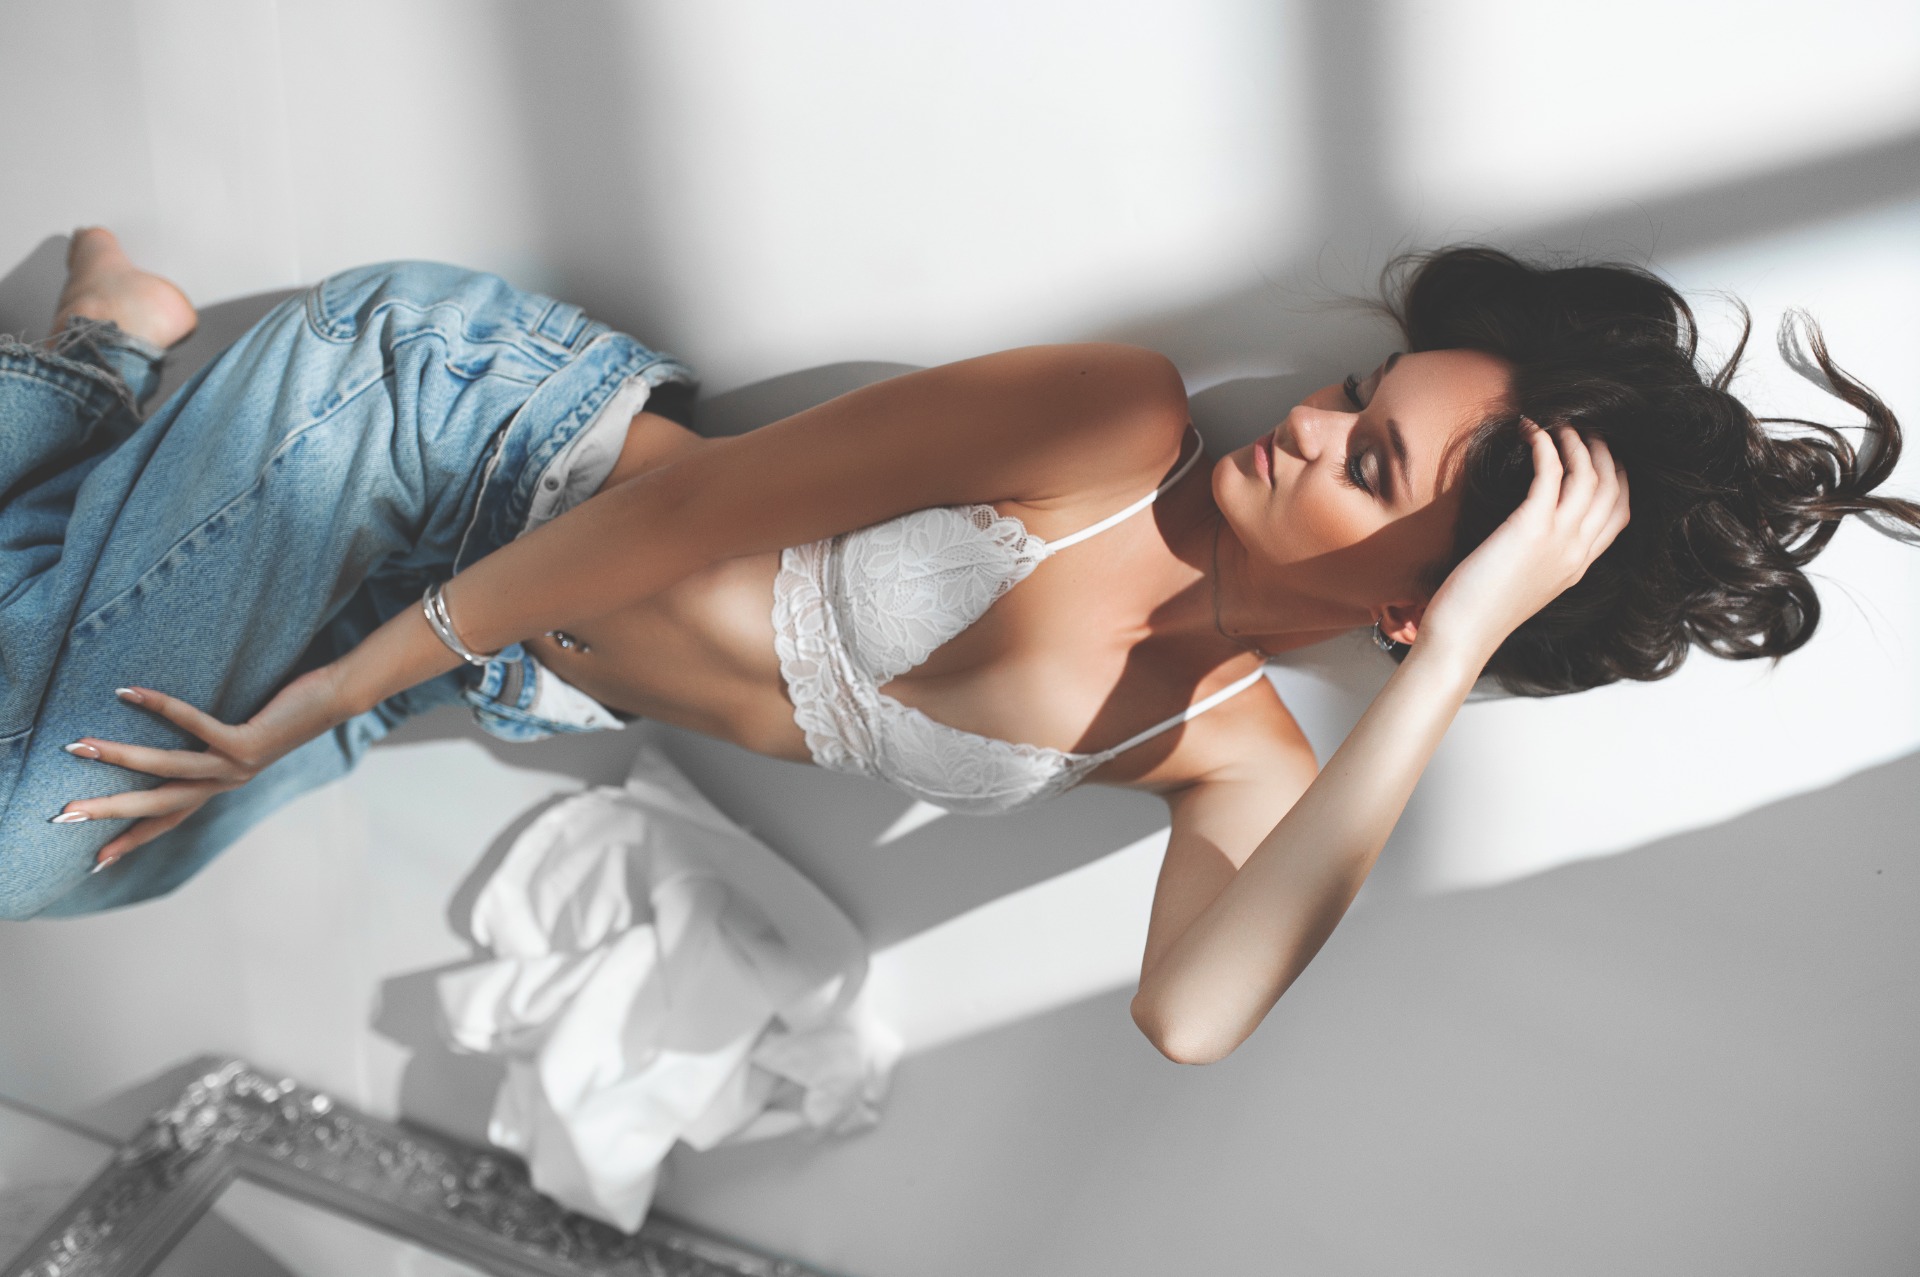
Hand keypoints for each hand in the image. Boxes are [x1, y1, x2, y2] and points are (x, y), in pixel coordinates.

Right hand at [55, 664, 352, 869]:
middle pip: (158, 806)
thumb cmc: (285, 711)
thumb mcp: (240, 735)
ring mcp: (237, 766)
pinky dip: (162, 709)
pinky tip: (130, 693)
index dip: (134, 839)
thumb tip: (178, 736)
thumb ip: (210, 743)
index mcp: (221, 785)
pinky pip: (197, 726)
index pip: (169, 820)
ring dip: (121, 758)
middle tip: (65, 815)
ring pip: (168, 770)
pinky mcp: (248, 742)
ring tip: (80, 746)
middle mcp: (227, 782)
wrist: (335, 700)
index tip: (97, 859)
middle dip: (111, 811)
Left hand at [1415, 421, 1630, 663]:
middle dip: (1602, 450)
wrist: (1462, 636)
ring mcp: (1559, 540)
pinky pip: (1550, 473)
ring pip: (1589, 474)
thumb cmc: (1480, 611)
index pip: (1620, 514)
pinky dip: (1544, 445)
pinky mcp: (1531, 528)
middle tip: (1581, 427)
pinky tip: (1530, 431)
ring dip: (1575, 440)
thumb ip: (1540, 556)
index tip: (1599, 453)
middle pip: (1613, 488)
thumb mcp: (1525, 582)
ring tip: (1558, 423)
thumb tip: (1529, 530)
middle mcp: (1577, 551)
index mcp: (1579, 565)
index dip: (1617, 477)